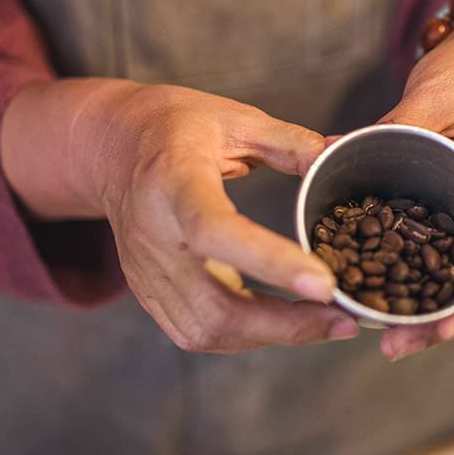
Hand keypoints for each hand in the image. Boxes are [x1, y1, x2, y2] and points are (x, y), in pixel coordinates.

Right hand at [2, 79, 358, 352]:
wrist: (109, 149)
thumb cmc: (174, 126)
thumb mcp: (233, 118)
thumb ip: (289, 143)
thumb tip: (341, 154)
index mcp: (173, 183)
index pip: (216, 231)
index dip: (270, 262)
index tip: (325, 285)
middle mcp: (153, 238)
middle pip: (215, 307)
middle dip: (285, 325)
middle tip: (344, 319)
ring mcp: (146, 274)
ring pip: (207, 331)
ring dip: (271, 336)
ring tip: (326, 323)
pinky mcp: (149, 293)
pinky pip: (198, 332)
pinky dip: (247, 335)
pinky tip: (286, 322)